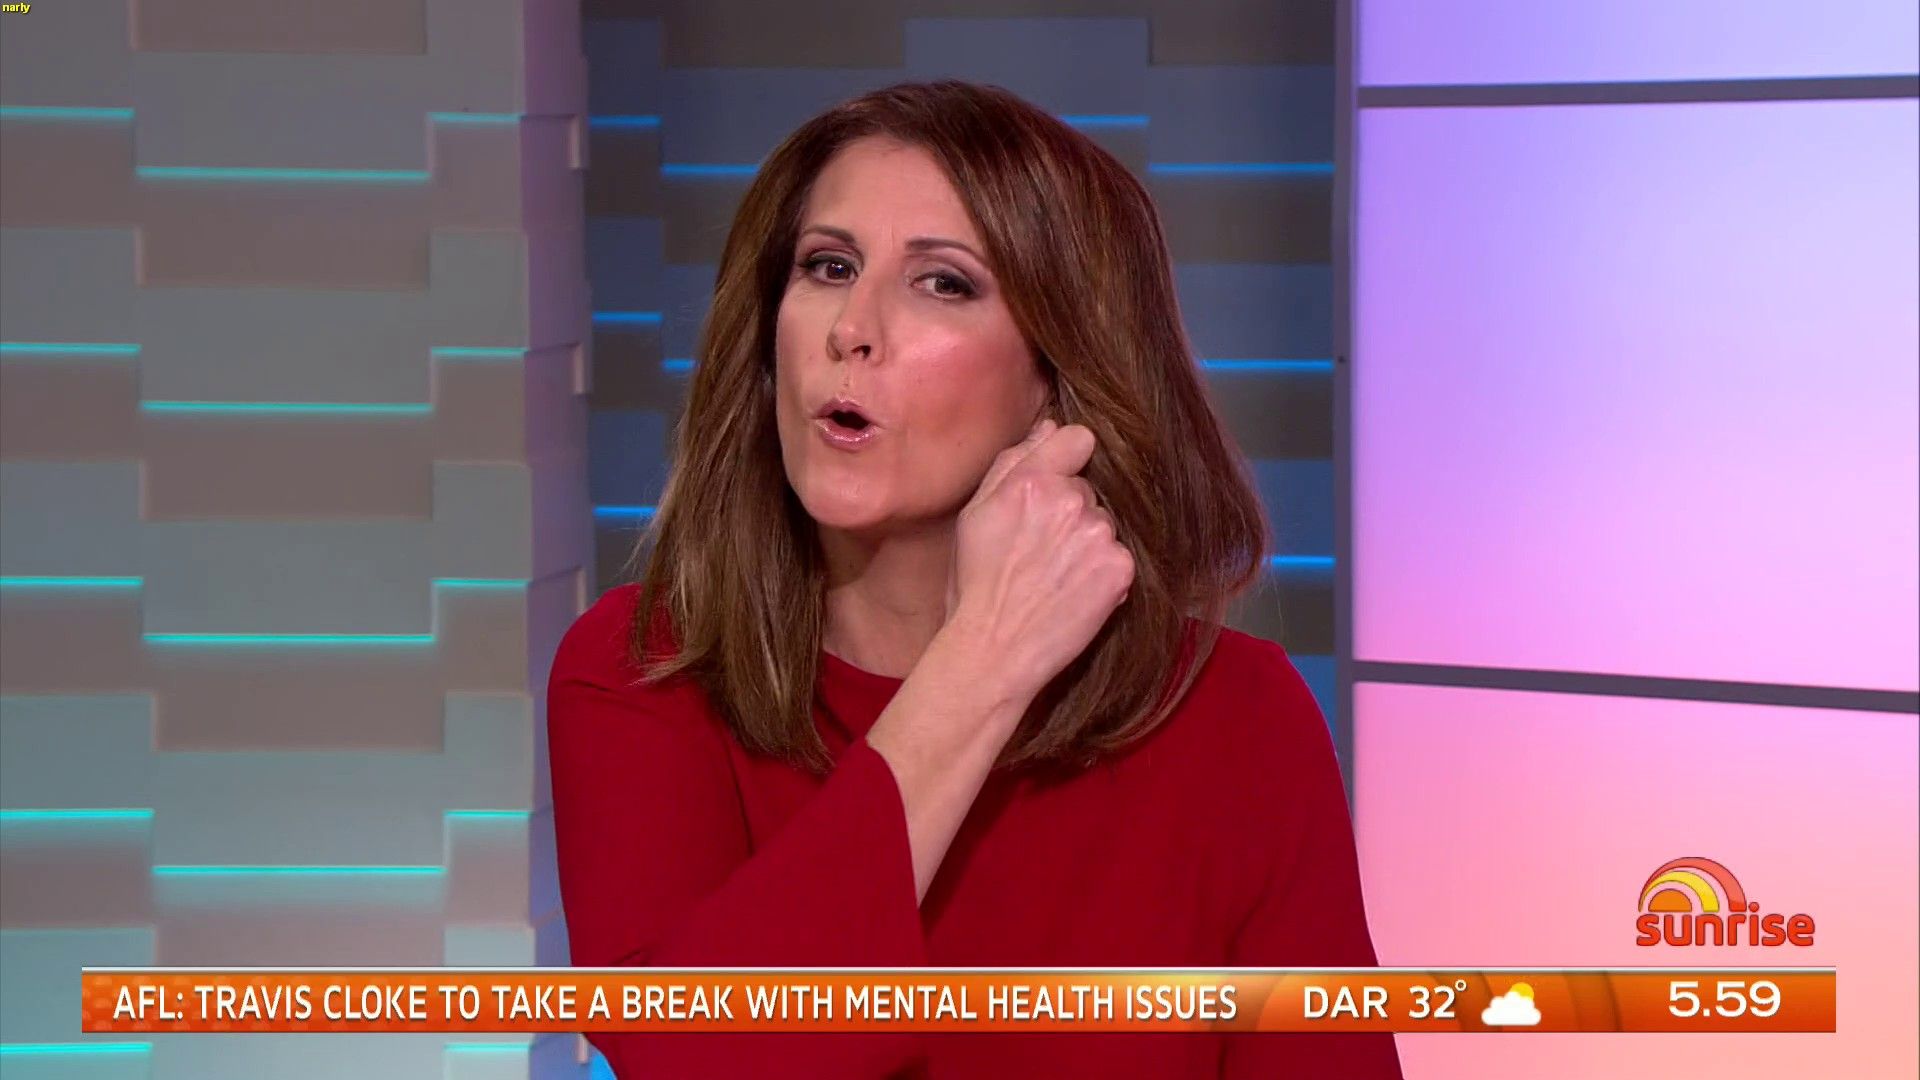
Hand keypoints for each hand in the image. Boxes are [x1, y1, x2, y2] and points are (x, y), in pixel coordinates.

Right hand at [942, 417, 1136, 700]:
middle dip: (1069, 510)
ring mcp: (1100, 535)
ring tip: (1054, 576)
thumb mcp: (975, 514)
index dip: (1067, 460)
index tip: (1056, 483)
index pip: (1078, 438)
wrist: (995, 649)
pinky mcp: (1120, 569)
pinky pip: (1118, 555)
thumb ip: (1012, 462)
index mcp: (1031, 481)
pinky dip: (1101, 571)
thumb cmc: (976, 584)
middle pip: (1086, 488)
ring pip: (1103, 523)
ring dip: (1086, 541)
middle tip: (1039, 549)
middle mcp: (1071, 501)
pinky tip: (1073, 592)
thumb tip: (1048, 428)